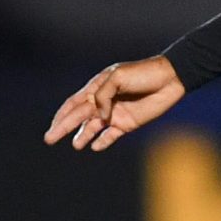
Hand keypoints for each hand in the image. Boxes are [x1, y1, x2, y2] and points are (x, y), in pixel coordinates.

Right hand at [45, 55, 185, 151]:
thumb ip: (103, 96)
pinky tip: (95, 147)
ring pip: (93, 128)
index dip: (61, 115)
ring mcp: (115, 113)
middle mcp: (103, 102)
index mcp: (96, 88)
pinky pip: (112, 135)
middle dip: (63, 128)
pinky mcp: (129, 123)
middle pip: (79, 117)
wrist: (171, 79)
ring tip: (76, 145)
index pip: (74, 103)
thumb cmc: (143, 73)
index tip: (51, 126)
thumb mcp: (117, 77)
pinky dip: (103, 141)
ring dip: (83, 136)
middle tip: (49, 140)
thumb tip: (99, 117)